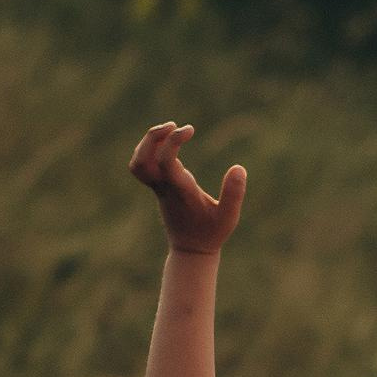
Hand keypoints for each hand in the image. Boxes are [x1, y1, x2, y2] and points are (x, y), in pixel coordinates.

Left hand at [128, 121, 245, 255]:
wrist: (190, 250)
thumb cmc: (212, 233)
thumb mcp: (229, 217)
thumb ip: (234, 194)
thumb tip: (238, 168)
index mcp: (181, 192)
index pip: (165, 162)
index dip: (172, 141)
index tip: (189, 129)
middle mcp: (165, 188)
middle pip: (142, 161)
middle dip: (153, 137)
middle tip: (174, 126)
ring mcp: (158, 188)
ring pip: (138, 163)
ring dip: (148, 142)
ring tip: (170, 130)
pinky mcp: (157, 187)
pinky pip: (142, 165)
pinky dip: (149, 149)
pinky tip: (167, 142)